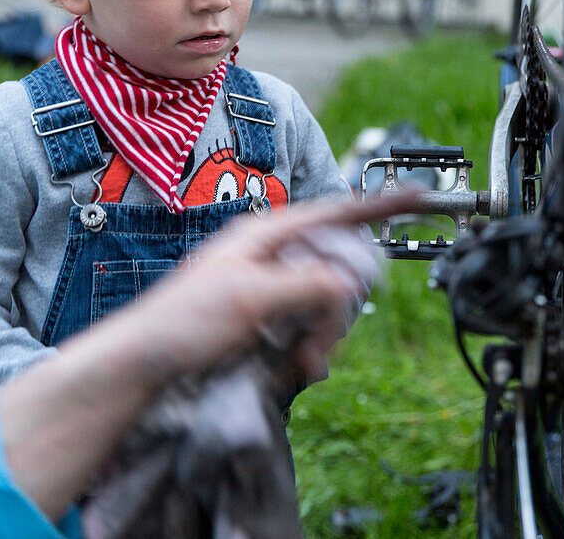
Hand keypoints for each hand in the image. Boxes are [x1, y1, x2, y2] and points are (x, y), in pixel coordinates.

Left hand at [111, 194, 415, 384]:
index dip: (378, 206)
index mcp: (267, 234)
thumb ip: (306, 283)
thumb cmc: (184, 320)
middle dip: (335, 311)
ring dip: (320, 337)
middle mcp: (272, 254)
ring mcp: (270, 285)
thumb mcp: (250, 297)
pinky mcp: (266, 316)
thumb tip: (346, 283)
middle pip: (337, 268)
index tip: (418, 197)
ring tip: (298, 364)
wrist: (145, 361)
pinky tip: (295, 368)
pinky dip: (308, 348)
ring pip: (325, 303)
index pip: (335, 212)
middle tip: (317, 346)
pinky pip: (307, 326)